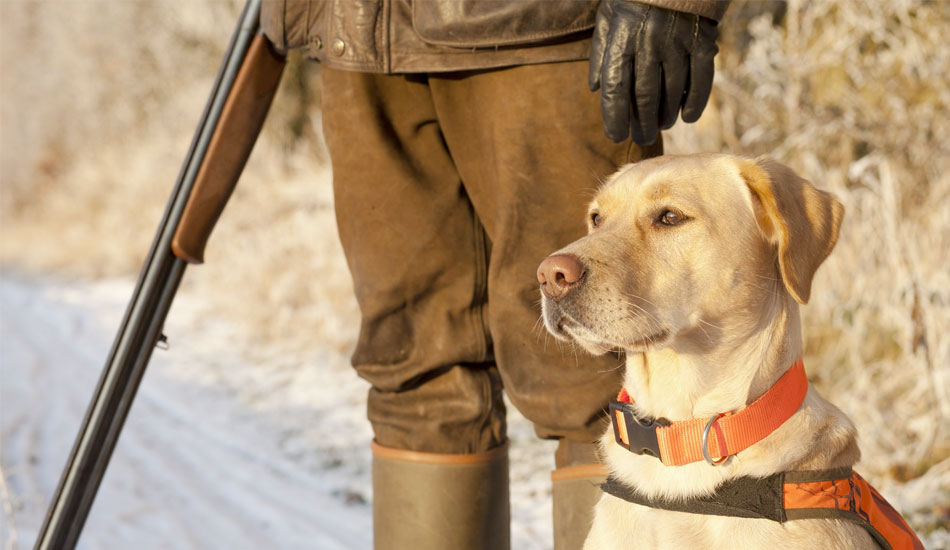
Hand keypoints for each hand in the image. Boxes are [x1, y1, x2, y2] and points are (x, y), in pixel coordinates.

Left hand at [589, 1, 718, 144]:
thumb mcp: (608, 17)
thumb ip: (600, 53)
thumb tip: (595, 88)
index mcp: (622, 39)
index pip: (615, 88)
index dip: (614, 117)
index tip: (615, 135)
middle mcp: (649, 43)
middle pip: (644, 96)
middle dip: (642, 123)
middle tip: (642, 137)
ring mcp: (677, 43)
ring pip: (672, 92)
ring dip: (666, 115)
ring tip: (660, 126)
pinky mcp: (702, 42)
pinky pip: (700, 81)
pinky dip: (694, 103)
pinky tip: (686, 117)